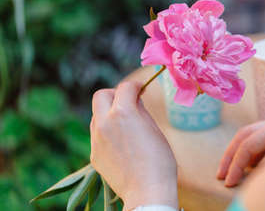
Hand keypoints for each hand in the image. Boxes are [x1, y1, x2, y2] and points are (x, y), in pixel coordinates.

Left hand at [90, 82, 177, 210]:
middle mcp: (104, 123)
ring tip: (125, 124)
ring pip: (96, 115)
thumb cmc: (159, 159)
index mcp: (122, 113)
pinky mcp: (94, 155)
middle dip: (114, 94)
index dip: (135, 86)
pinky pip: (97, 135)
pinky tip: (121, 143)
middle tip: (128, 102)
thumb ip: (141, 110)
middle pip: (100, 96)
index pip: (125, 87)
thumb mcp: (154, 129)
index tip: (141, 89)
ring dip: (109, 113)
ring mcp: (96, 140)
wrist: (147, 191)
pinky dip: (107, 131)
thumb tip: (135, 100)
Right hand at [216, 112, 264, 186]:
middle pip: (245, 134)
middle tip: (221, 175)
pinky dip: (254, 153)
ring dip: (240, 154)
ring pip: (252, 135)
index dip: (236, 165)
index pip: (249, 144)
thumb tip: (250, 170)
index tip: (229, 183)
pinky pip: (264, 139)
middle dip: (230, 156)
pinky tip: (251, 167)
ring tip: (234, 174)